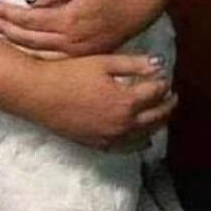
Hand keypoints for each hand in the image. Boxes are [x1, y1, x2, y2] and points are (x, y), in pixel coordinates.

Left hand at [0, 0, 156, 56]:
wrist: (139, 7)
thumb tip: (29, 0)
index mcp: (67, 19)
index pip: (28, 18)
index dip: (6, 13)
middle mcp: (69, 40)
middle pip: (26, 39)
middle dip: (3, 30)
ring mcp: (75, 53)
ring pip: (35, 54)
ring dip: (12, 46)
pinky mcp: (81, 57)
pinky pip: (50, 62)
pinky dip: (30, 58)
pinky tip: (17, 54)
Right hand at [34, 52, 175, 149]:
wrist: (38, 93)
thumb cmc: (68, 73)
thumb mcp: (102, 62)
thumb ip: (133, 64)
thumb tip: (159, 65)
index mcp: (126, 102)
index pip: (156, 93)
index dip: (162, 83)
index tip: (165, 76)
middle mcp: (122, 125)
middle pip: (156, 117)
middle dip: (167, 105)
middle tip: (171, 96)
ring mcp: (110, 137)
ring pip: (144, 135)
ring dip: (156, 124)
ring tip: (161, 113)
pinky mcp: (97, 144)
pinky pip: (126, 148)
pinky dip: (139, 142)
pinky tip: (142, 138)